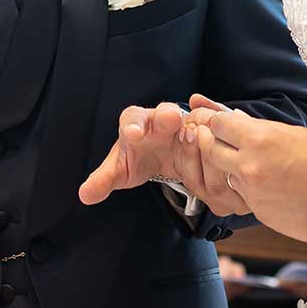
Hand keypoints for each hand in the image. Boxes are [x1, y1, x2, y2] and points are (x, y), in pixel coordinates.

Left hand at [79, 102, 247, 216]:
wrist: (164, 153)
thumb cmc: (138, 156)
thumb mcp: (121, 170)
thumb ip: (103, 180)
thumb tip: (85, 195)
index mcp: (136, 123)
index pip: (131, 119)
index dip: (133, 126)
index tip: (133, 135)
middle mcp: (161, 119)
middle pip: (164, 112)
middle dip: (166, 116)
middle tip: (171, 119)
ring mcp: (185, 125)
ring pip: (192, 121)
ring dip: (196, 128)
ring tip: (201, 136)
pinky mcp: (203, 134)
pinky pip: (210, 133)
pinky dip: (214, 139)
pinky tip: (222, 147)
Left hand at [189, 95, 306, 244]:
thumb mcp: (294, 134)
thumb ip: (260, 128)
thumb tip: (234, 119)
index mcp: (260, 140)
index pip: (217, 124)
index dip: (219, 123)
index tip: (225, 125)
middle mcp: (250, 167)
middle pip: (209, 150)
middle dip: (216, 144)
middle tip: (230, 143)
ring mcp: (252, 193)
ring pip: (224, 176)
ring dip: (233, 169)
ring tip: (259, 166)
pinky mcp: (258, 213)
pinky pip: (243, 196)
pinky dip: (250, 190)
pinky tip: (273, 186)